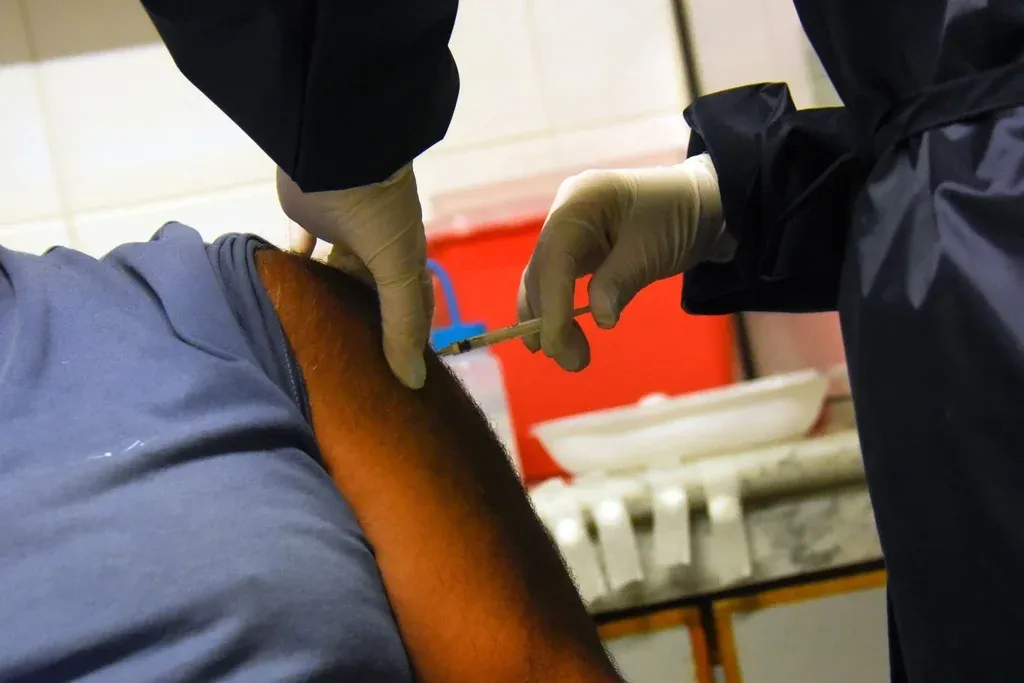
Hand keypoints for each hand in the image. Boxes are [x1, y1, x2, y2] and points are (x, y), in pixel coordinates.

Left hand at [278, 164, 432, 389]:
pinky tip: (290, 287)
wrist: (337, 146)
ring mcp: (344, 232)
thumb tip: (413, 381)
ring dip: (331, 300)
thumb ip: (403, 323)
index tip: (395, 376)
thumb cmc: (377, 210)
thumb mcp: (398, 269)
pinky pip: (304, 246)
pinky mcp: (310, 216)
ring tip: (317, 338)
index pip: (413, 309)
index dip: (408, 341)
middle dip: (364, 325)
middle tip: (349, 367)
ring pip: (337, 276)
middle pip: (372, 296)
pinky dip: (299, 264)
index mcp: (405, 260)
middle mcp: (377, 250)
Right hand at [517, 153, 729, 370]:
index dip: (552, 303)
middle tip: (571, 362)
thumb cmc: (679, 218)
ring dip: (549, 320)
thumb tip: (600, 320)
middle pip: (541, 270)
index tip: (554, 345)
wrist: (701, 205)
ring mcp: (566, 231)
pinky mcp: (574, 250)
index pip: (554, 257)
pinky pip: (557, 281)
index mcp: (580, 200)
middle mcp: (564, 213)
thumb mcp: (652, 250)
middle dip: (548, 319)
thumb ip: (620, 281)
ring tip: (571, 359)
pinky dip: (558, 310)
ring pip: (542, 280)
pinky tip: (563, 338)